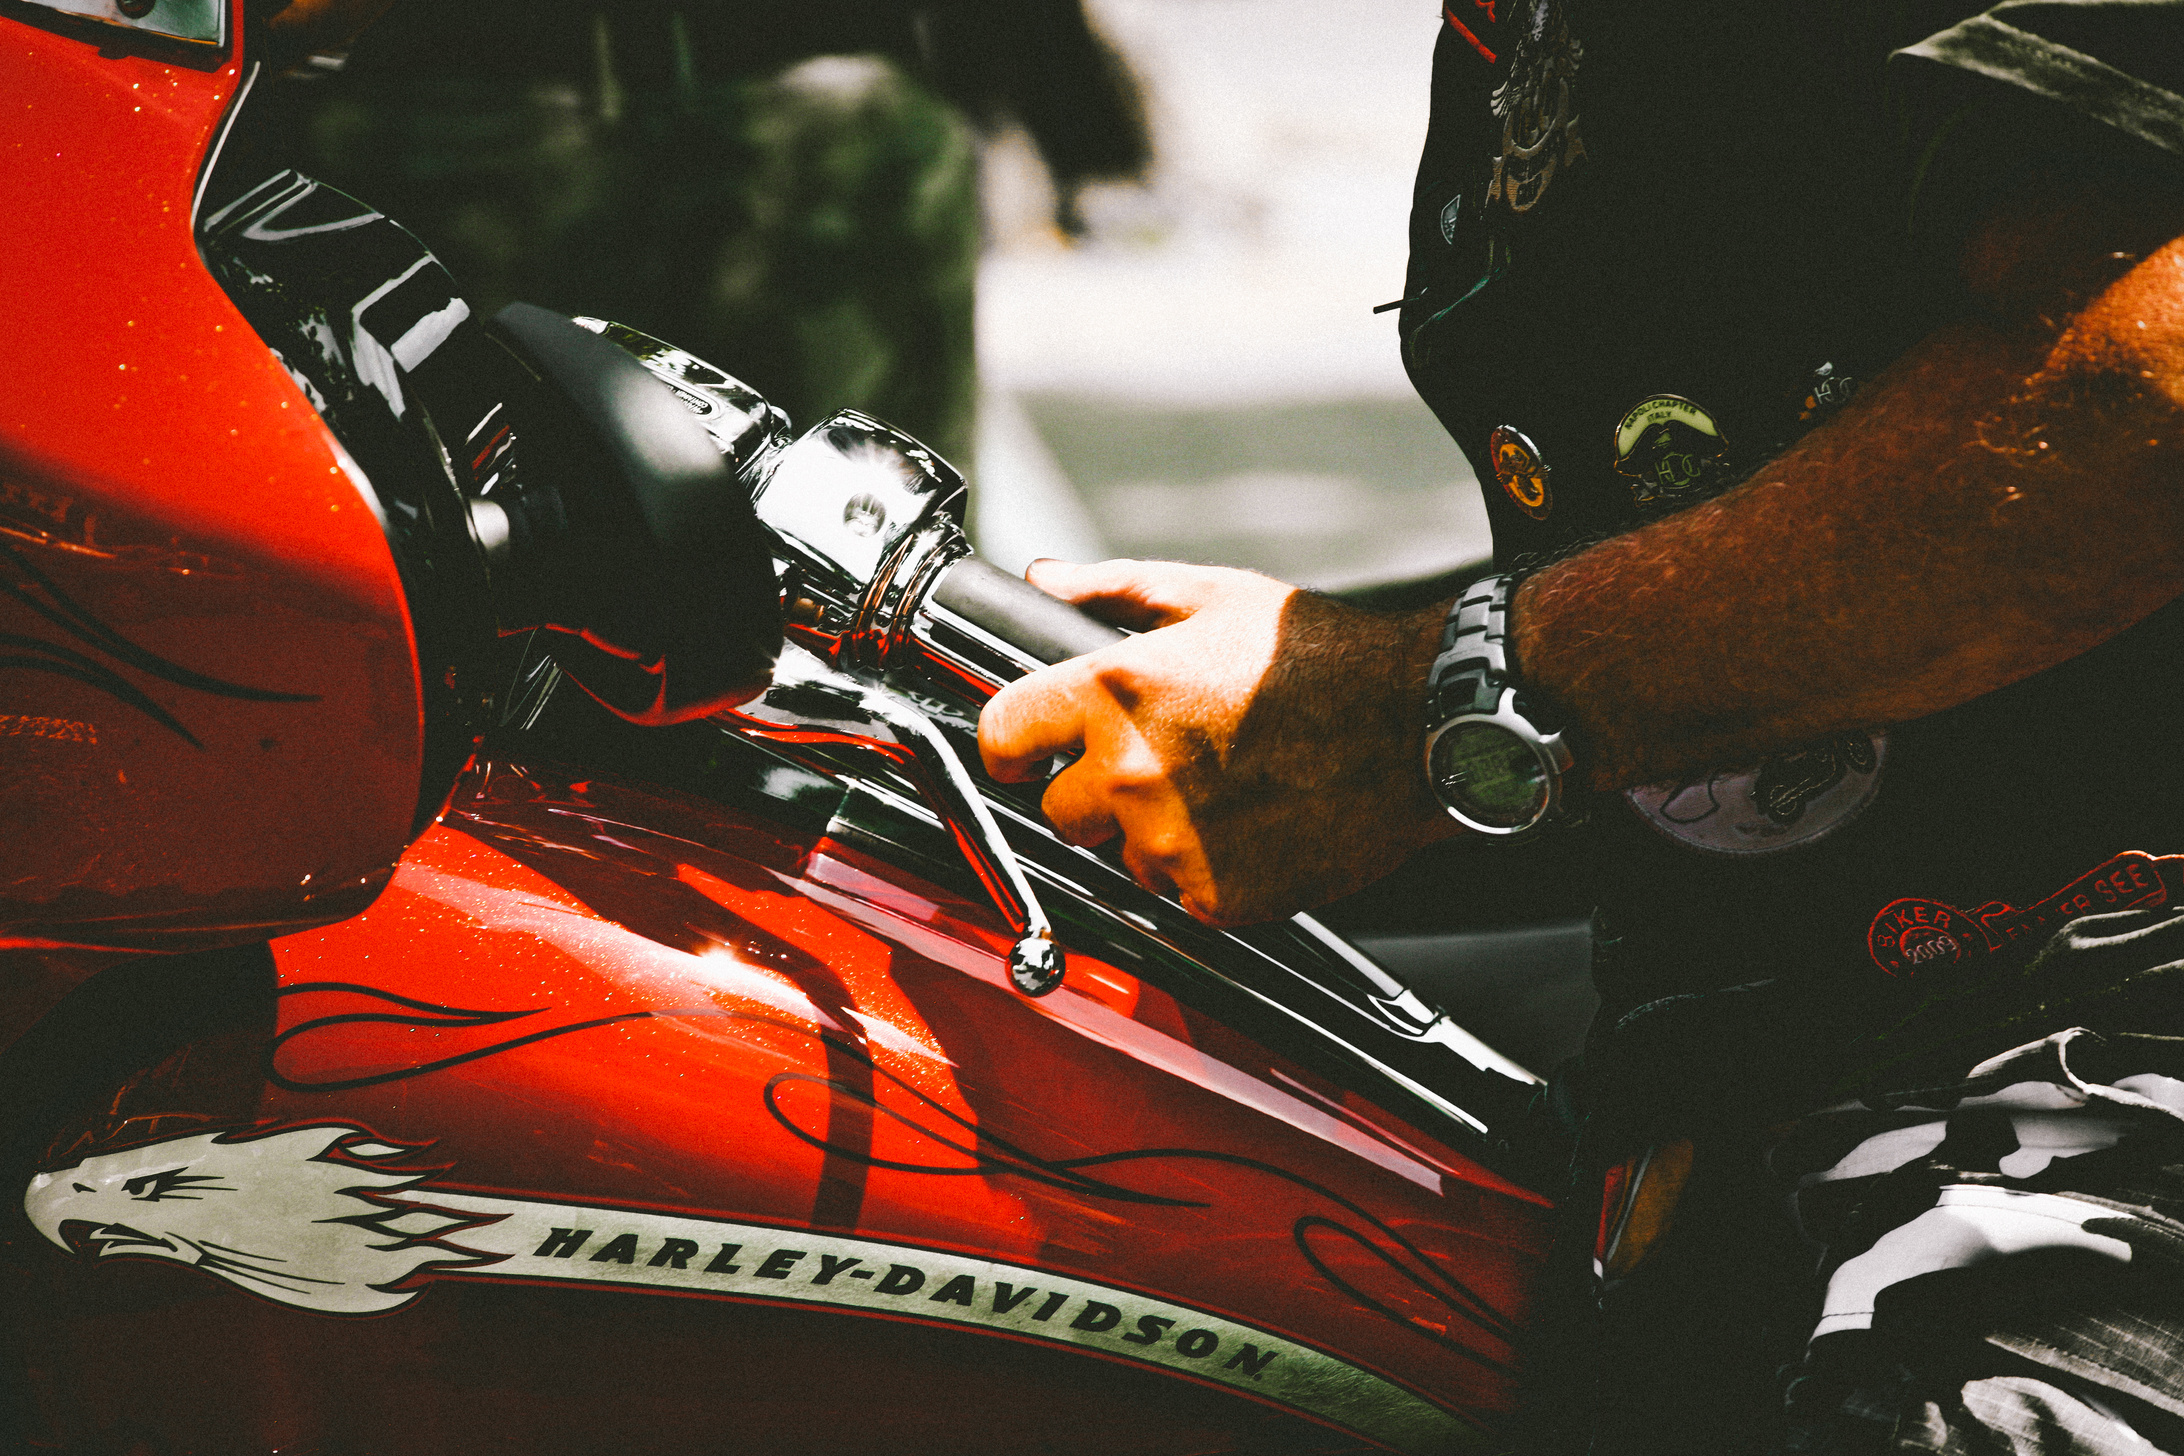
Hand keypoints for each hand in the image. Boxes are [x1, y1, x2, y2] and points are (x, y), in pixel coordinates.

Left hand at [977, 559, 1462, 925]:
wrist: (1418, 727)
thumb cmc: (1323, 658)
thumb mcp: (1212, 596)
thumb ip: (1112, 589)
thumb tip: (1046, 579)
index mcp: (1113, 691)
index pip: (1003, 736)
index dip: (1015, 742)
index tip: (1031, 749)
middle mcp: (1130, 772)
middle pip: (1058, 809)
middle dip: (1094, 790)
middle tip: (1161, 762)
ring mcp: (1170, 843)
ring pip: (1121, 856)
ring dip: (1153, 834)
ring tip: (1223, 789)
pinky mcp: (1214, 897)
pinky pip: (1179, 895)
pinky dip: (1206, 871)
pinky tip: (1252, 825)